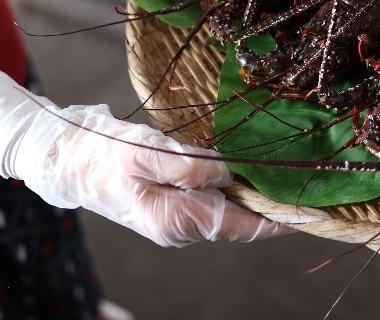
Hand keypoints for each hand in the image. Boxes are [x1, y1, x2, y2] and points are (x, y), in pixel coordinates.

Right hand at [15, 105, 290, 246]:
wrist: (67, 160)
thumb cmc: (104, 152)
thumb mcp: (145, 150)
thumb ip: (188, 164)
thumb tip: (228, 173)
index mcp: (174, 220)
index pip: (240, 226)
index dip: (278, 220)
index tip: (311, 212)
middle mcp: (179, 229)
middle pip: (238, 221)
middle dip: (270, 206)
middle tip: (306, 184)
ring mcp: (174, 222)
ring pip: (226, 212)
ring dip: (252, 197)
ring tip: (284, 177)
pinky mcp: (170, 208)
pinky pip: (211, 204)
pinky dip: (232, 192)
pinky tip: (246, 172)